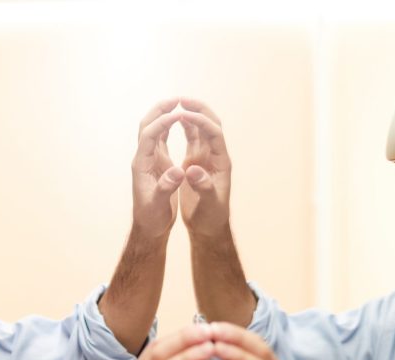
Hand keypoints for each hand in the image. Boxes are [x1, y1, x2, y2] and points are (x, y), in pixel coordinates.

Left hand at [131, 99, 185, 239]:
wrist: (149, 227)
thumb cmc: (152, 218)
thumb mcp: (158, 205)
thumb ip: (166, 187)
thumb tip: (176, 172)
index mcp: (142, 165)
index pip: (150, 136)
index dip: (163, 122)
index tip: (179, 113)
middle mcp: (143, 158)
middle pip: (147, 126)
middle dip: (160, 110)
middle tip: (177, 98)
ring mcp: (149, 159)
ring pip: (154, 129)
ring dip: (164, 114)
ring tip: (179, 102)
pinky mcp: (157, 162)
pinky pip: (161, 138)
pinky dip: (169, 126)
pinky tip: (179, 119)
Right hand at [178, 98, 232, 239]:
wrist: (209, 226)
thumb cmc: (211, 217)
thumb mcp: (208, 205)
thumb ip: (203, 187)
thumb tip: (193, 170)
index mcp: (221, 163)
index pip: (214, 134)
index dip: (201, 122)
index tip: (184, 114)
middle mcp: (215, 156)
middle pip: (211, 124)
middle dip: (198, 109)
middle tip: (182, 98)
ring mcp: (206, 157)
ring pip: (201, 128)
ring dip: (191, 113)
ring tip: (177, 102)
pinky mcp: (196, 161)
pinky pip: (192, 137)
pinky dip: (184, 125)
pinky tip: (173, 118)